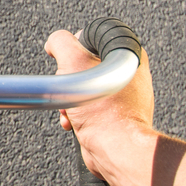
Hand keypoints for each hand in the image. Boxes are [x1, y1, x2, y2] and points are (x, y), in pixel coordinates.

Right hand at [44, 29, 154, 168]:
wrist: (114, 148)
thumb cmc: (104, 109)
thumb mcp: (74, 61)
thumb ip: (61, 42)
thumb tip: (54, 43)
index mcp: (130, 54)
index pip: (95, 37)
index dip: (76, 47)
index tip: (69, 59)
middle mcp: (131, 74)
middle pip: (85, 64)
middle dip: (69, 79)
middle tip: (71, 88)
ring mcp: (124, 96)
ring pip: (83, 87)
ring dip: (69, 99)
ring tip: (72, 109)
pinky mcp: (115, 115)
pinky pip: (88, 107)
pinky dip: (76, 113)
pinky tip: (74, 121)